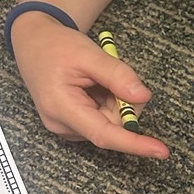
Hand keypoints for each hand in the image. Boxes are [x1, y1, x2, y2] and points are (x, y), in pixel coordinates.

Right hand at [10, 11, 168, 159]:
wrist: (33, 42)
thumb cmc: (56, 46)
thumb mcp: (88, 54)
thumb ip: (117, 75)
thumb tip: (143, 97)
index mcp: (61, 107)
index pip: (104, 134)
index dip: (134, 143)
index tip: (160, 151)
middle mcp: (61, 125)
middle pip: (111, 126)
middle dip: (122, 102)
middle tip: (111, 74)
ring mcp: (64, 127)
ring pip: (108, 123)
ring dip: (113, 101)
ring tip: (95, 78)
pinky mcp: (69, 124)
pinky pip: (100, 120)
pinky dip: (105, 103)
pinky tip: (92, 87)